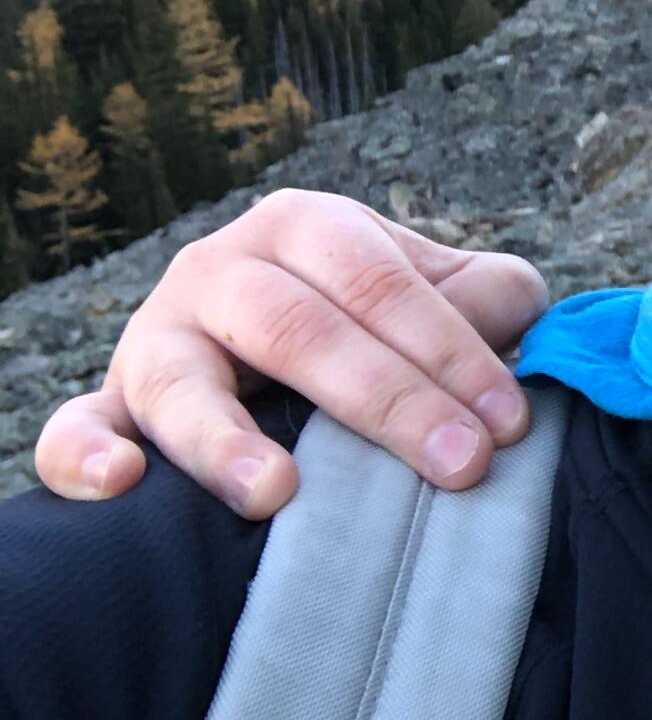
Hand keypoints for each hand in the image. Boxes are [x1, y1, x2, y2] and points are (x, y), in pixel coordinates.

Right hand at [33, 188, 550, 518]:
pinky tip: (123, 485)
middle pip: (296, 328)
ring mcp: (157, 336)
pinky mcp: (112, 404)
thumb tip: (504, 342)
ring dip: (226, 439)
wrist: (296, 351)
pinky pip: (77, 428)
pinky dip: (85, 457)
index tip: (507, 426)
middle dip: (385, 400)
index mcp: (308, 226)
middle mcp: (223, 268)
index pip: (380, 283)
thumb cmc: (390, 324)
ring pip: (179, 380)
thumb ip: (490, 299)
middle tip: (457, 465)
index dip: (451, 352)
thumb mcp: (451, 291)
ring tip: (277, 493)